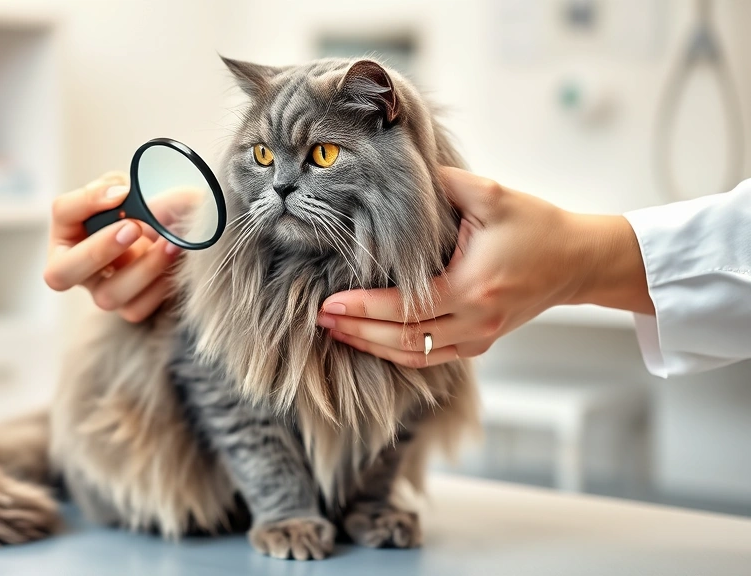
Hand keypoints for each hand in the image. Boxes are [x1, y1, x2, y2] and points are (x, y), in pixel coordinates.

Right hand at [44, 172, 179, 322]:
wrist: (169, 231)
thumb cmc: (138, 209)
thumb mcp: (124, 189)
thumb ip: (114, 186)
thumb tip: (120, 194)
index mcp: (68, 229)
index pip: (63, 212)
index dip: (87, 202)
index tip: (122, 192)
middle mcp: (75, 268)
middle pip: (61, 273)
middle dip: (98, 250)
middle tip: (133, 228)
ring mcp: (101, 292)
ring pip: (107, 295)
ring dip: (141, 269)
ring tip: (170, 244)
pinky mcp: (128, 308)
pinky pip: (137, 308)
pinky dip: (159, 285)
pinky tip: (175, 262)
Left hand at [316, 167, 650, 366]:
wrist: (578, 260)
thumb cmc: (536, 225)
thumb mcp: (493, 195)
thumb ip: (445, 184)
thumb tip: (399, 173)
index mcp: (473, 287)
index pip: (406, 307)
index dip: (364, 308)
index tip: (330, 303)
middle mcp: (475, 321)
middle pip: (403, 339)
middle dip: (357, 331)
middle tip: (320, 320)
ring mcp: (479, 337)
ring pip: (414, 355)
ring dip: (371, 346)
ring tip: (336, 332)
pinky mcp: (481, 343)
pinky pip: (431, 358)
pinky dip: (397, 354)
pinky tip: (369, 341)